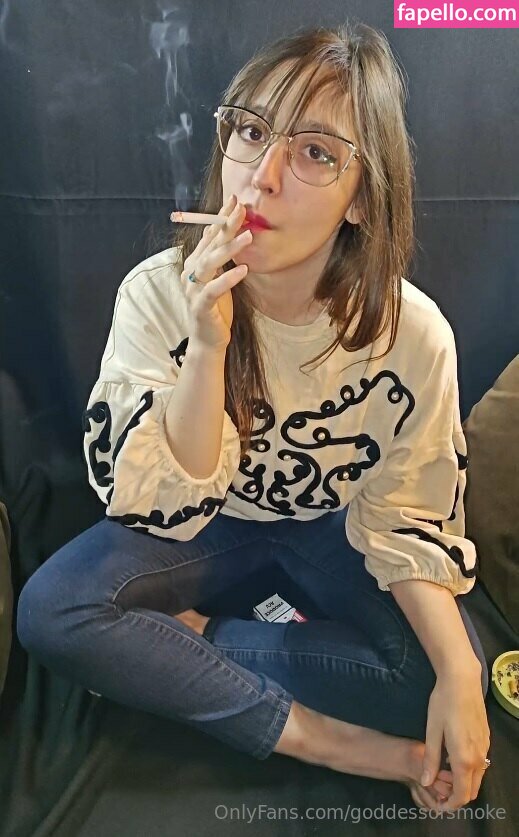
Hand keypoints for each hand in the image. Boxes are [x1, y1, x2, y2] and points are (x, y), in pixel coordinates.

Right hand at [181, 194, 252, 352]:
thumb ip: (220, 258)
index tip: (234, 201)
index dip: (220, 218)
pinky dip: (228, 279)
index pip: (208, 235)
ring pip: (210, 263)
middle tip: (242, 209)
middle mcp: (190, 273)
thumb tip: (229, 233)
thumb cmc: (216, 308)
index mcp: (194, 264)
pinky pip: (214, 289)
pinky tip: (243, 269)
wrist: (208, 340)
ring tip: (248, 235)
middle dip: (226, 225)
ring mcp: (193, 289)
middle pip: (209, 245)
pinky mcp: (201, 306)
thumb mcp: (220, 278)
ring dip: (229, 248)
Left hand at [420, 668, 489, 810]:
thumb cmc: (443, 704)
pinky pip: (480, 763)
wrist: (462, 680)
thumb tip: (426, 782)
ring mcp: (485, 748)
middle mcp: (479, 758)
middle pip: (472, 790)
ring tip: (443, 775)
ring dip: (463, 783)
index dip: (450, 805)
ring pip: (478, 777)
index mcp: (464, 759)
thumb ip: (431, 759)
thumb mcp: (432, 731)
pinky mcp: (486, 738)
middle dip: (457, 797)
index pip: (462, 796)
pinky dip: (469, 769)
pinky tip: (453, 758)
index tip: (437, 803)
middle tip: (438, 791)